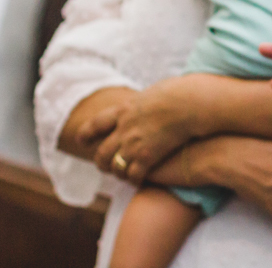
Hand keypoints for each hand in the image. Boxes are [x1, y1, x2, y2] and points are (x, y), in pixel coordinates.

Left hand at [84, 76, 204, 183]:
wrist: (190, 103)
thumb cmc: (181, 92)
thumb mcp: (155, 92)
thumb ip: (145, 100)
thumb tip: (150, 97)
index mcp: (124, 109)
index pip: (95, 125)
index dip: (86, 135)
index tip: (81, 141)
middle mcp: (123, 128)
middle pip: (101, 153)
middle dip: (101, 162)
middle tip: (106, 166)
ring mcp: (133, 143)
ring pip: (115, 167)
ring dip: (118, 172)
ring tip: (124, 175)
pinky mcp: (147, 156)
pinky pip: (132, 175)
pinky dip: (134, 179)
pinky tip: (139, 180)